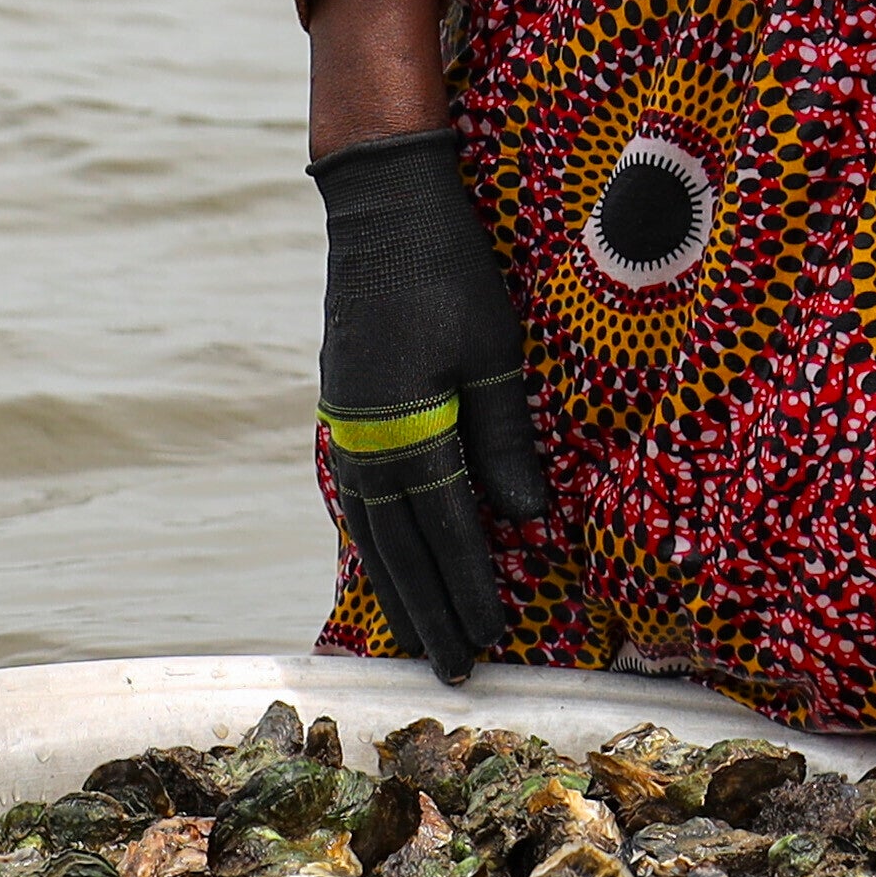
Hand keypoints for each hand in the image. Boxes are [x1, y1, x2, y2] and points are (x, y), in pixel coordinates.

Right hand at [310, 126, 551, 678]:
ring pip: (370, 526)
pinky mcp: (346, 405)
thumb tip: (529, 520)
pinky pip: (359, 493)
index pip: (443, 528)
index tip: (488, 642)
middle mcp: (366, 436)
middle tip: (450, 671)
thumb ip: (505, 438)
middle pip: (398, 545)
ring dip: (397, 585)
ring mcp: (348, 422)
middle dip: (428, 610)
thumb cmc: (449, 268)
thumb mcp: (493, 350)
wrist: (380, 205)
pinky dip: (374, 538)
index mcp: (404, 425)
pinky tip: (386, 561)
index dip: (468, 588)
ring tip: (416, 638)